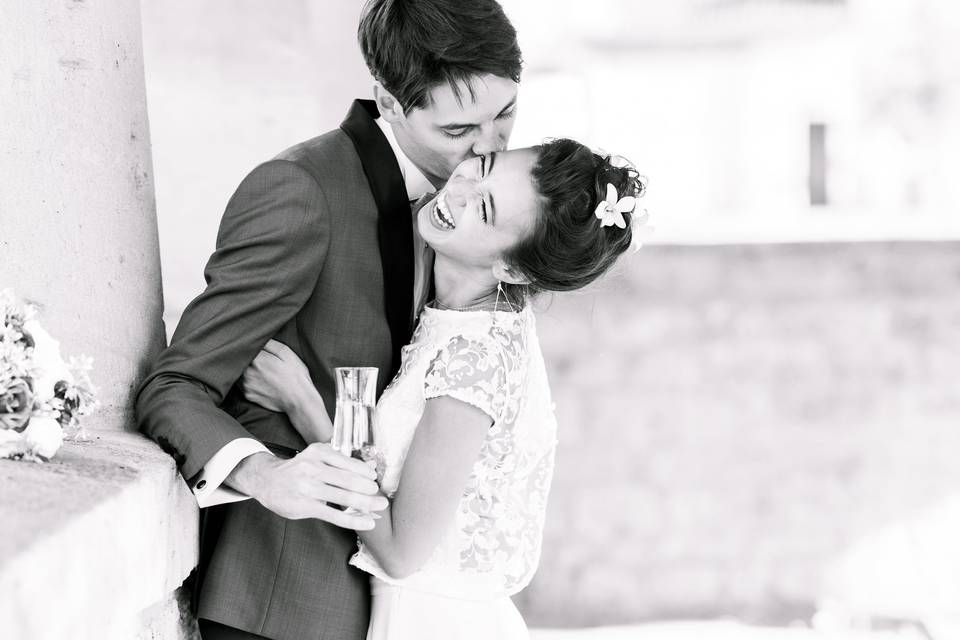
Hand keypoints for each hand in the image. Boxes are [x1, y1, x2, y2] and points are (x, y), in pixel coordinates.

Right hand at [228, 444, 387, 529]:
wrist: (266, 480)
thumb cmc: (298, 469)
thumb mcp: (316, 457)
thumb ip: (341, 462)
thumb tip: (372, 466)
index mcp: (318, 452)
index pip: (350, 463)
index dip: (367, 473)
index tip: (375, 480)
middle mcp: (312, 467)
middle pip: (350, 480)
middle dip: (370, 490)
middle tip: (382, 497)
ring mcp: (308, 488)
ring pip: (345, 497)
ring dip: (367, 504)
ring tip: (379, 508)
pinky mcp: (305, 506)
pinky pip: (335, 515)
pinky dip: (354, 520)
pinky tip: (367, 522)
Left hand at [241, 339, 309, 412]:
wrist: (299, 400)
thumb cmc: (295, 375)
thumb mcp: (286, 353)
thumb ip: (269, 343)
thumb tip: (257, 338)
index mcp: (257, 359)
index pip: (244, 348)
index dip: (248, 346)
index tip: (254, 348)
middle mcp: (248, 372)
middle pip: (239, 360)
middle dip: (246, 358)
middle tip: (259, 359)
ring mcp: (246, 385)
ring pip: (238, 372)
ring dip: (245, 369)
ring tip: (260, 370)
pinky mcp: (248, 395)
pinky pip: (241, 384)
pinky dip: (247, 380)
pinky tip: (260, 380)